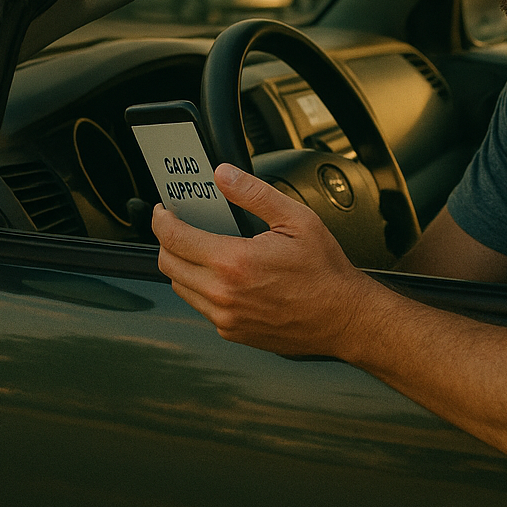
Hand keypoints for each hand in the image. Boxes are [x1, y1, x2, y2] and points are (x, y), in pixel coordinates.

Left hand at [154, 163, 384, 356]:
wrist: (344, 318)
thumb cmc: (325, 271)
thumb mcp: (296, 219)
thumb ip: (254, 194)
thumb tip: (224, 174)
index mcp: (235, 263)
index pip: (174, 238)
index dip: (162, 220)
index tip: (164, 211)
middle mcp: (223, 294)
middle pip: (168, 264)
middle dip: (168, 241)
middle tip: (179, 226)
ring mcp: (226, 318)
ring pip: (180, 288)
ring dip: (182, 265)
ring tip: (200, 248)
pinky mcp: (232, 332)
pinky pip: (201, 306)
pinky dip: (201, 288)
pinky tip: (222, 275)